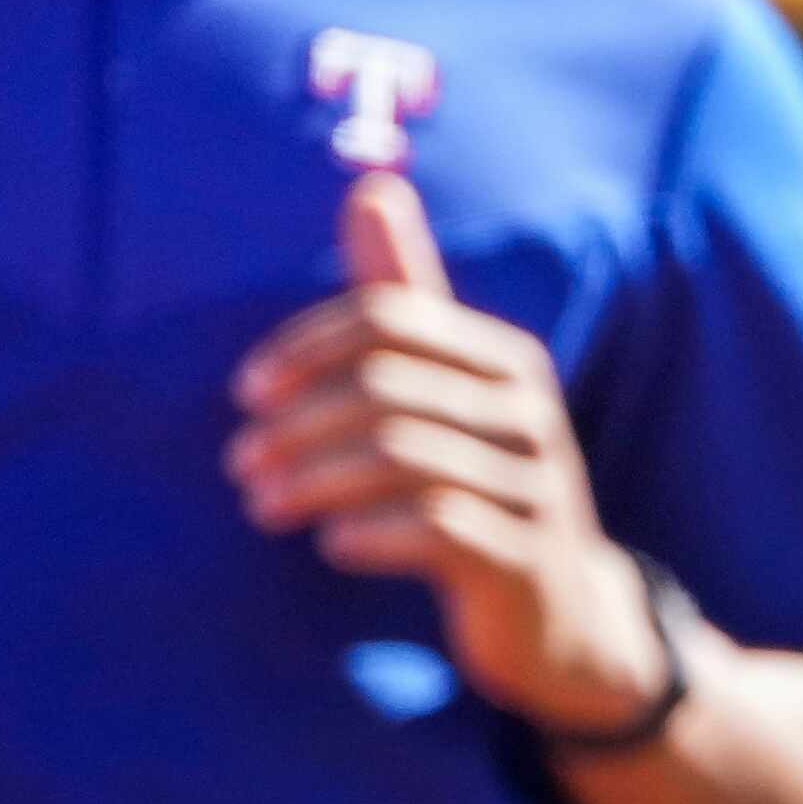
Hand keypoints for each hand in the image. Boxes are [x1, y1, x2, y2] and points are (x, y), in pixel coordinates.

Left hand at [228, 173, 669, 737]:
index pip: (391, 317)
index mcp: (505, 359)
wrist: (562, 617)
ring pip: (400, 457)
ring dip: (311, 480)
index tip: (246, 393)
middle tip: (239, 463)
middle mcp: (529, 411)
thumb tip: (371, 186)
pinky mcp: (525, 558)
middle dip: (295, 422)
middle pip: (385, 387)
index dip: (307, 347)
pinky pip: (435, 528)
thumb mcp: (451, 393)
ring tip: (261, 506)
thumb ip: (408, 299)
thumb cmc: (484, 487)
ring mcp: (534, 485)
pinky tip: (328, 546)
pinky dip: (367, 532)